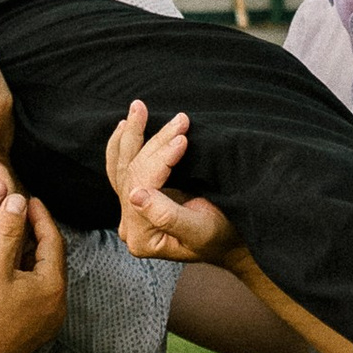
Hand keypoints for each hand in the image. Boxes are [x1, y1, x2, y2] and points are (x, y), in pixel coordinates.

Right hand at [0, 187, 67, 352]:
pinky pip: (40, 291)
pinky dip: (29, 273)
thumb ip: (7, 232)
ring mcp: (50, 318)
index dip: (41, 216)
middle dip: (38, 233)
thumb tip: (17, 201)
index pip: (53, 240)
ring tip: (15, 236)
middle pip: (52, 257)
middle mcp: (59, 302)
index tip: (29, 199)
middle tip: (23, 214)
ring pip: (46, 274)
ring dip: (33, 254)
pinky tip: (13, 267)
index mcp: (52, 285)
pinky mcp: (39, 327)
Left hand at [105, 100, 243, 266]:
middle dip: (155, 141)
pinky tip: (123, 126)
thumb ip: (167, 216)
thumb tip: (136, 195)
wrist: (231, 243)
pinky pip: (120, 170)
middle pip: (133, 172)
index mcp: (142, 236)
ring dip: (132, 135)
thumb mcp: (201, 230)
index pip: (143, 186)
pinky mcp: (136, 201)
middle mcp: (130, 225)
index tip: (183, 137)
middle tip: (180, 119)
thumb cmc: (222, 237)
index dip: (161, 158)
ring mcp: (130, 212)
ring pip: (123, 166)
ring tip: (138, 109)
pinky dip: (122, 146)